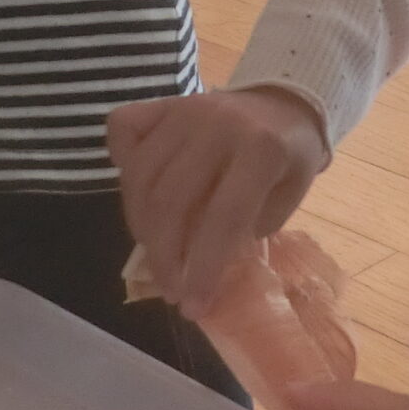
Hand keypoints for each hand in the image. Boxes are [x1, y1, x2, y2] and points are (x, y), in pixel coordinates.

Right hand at [110, 86, 328, 317]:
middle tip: (169, 288)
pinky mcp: (162, 103)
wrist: (283, 104)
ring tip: (155, 254)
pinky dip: (120, 164)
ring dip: (140, 225)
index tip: (192, 306)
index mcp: (261, 150)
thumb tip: (196, 270)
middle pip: (171, 201)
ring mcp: (185, 109)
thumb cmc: (287, 161)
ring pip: (140, 175)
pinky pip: (122, 131)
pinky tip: (138, 193)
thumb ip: (243, 231)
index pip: (223, 218)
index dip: (204, 269)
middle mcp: (217, 124)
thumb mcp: (284, 200)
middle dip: (163, 257)